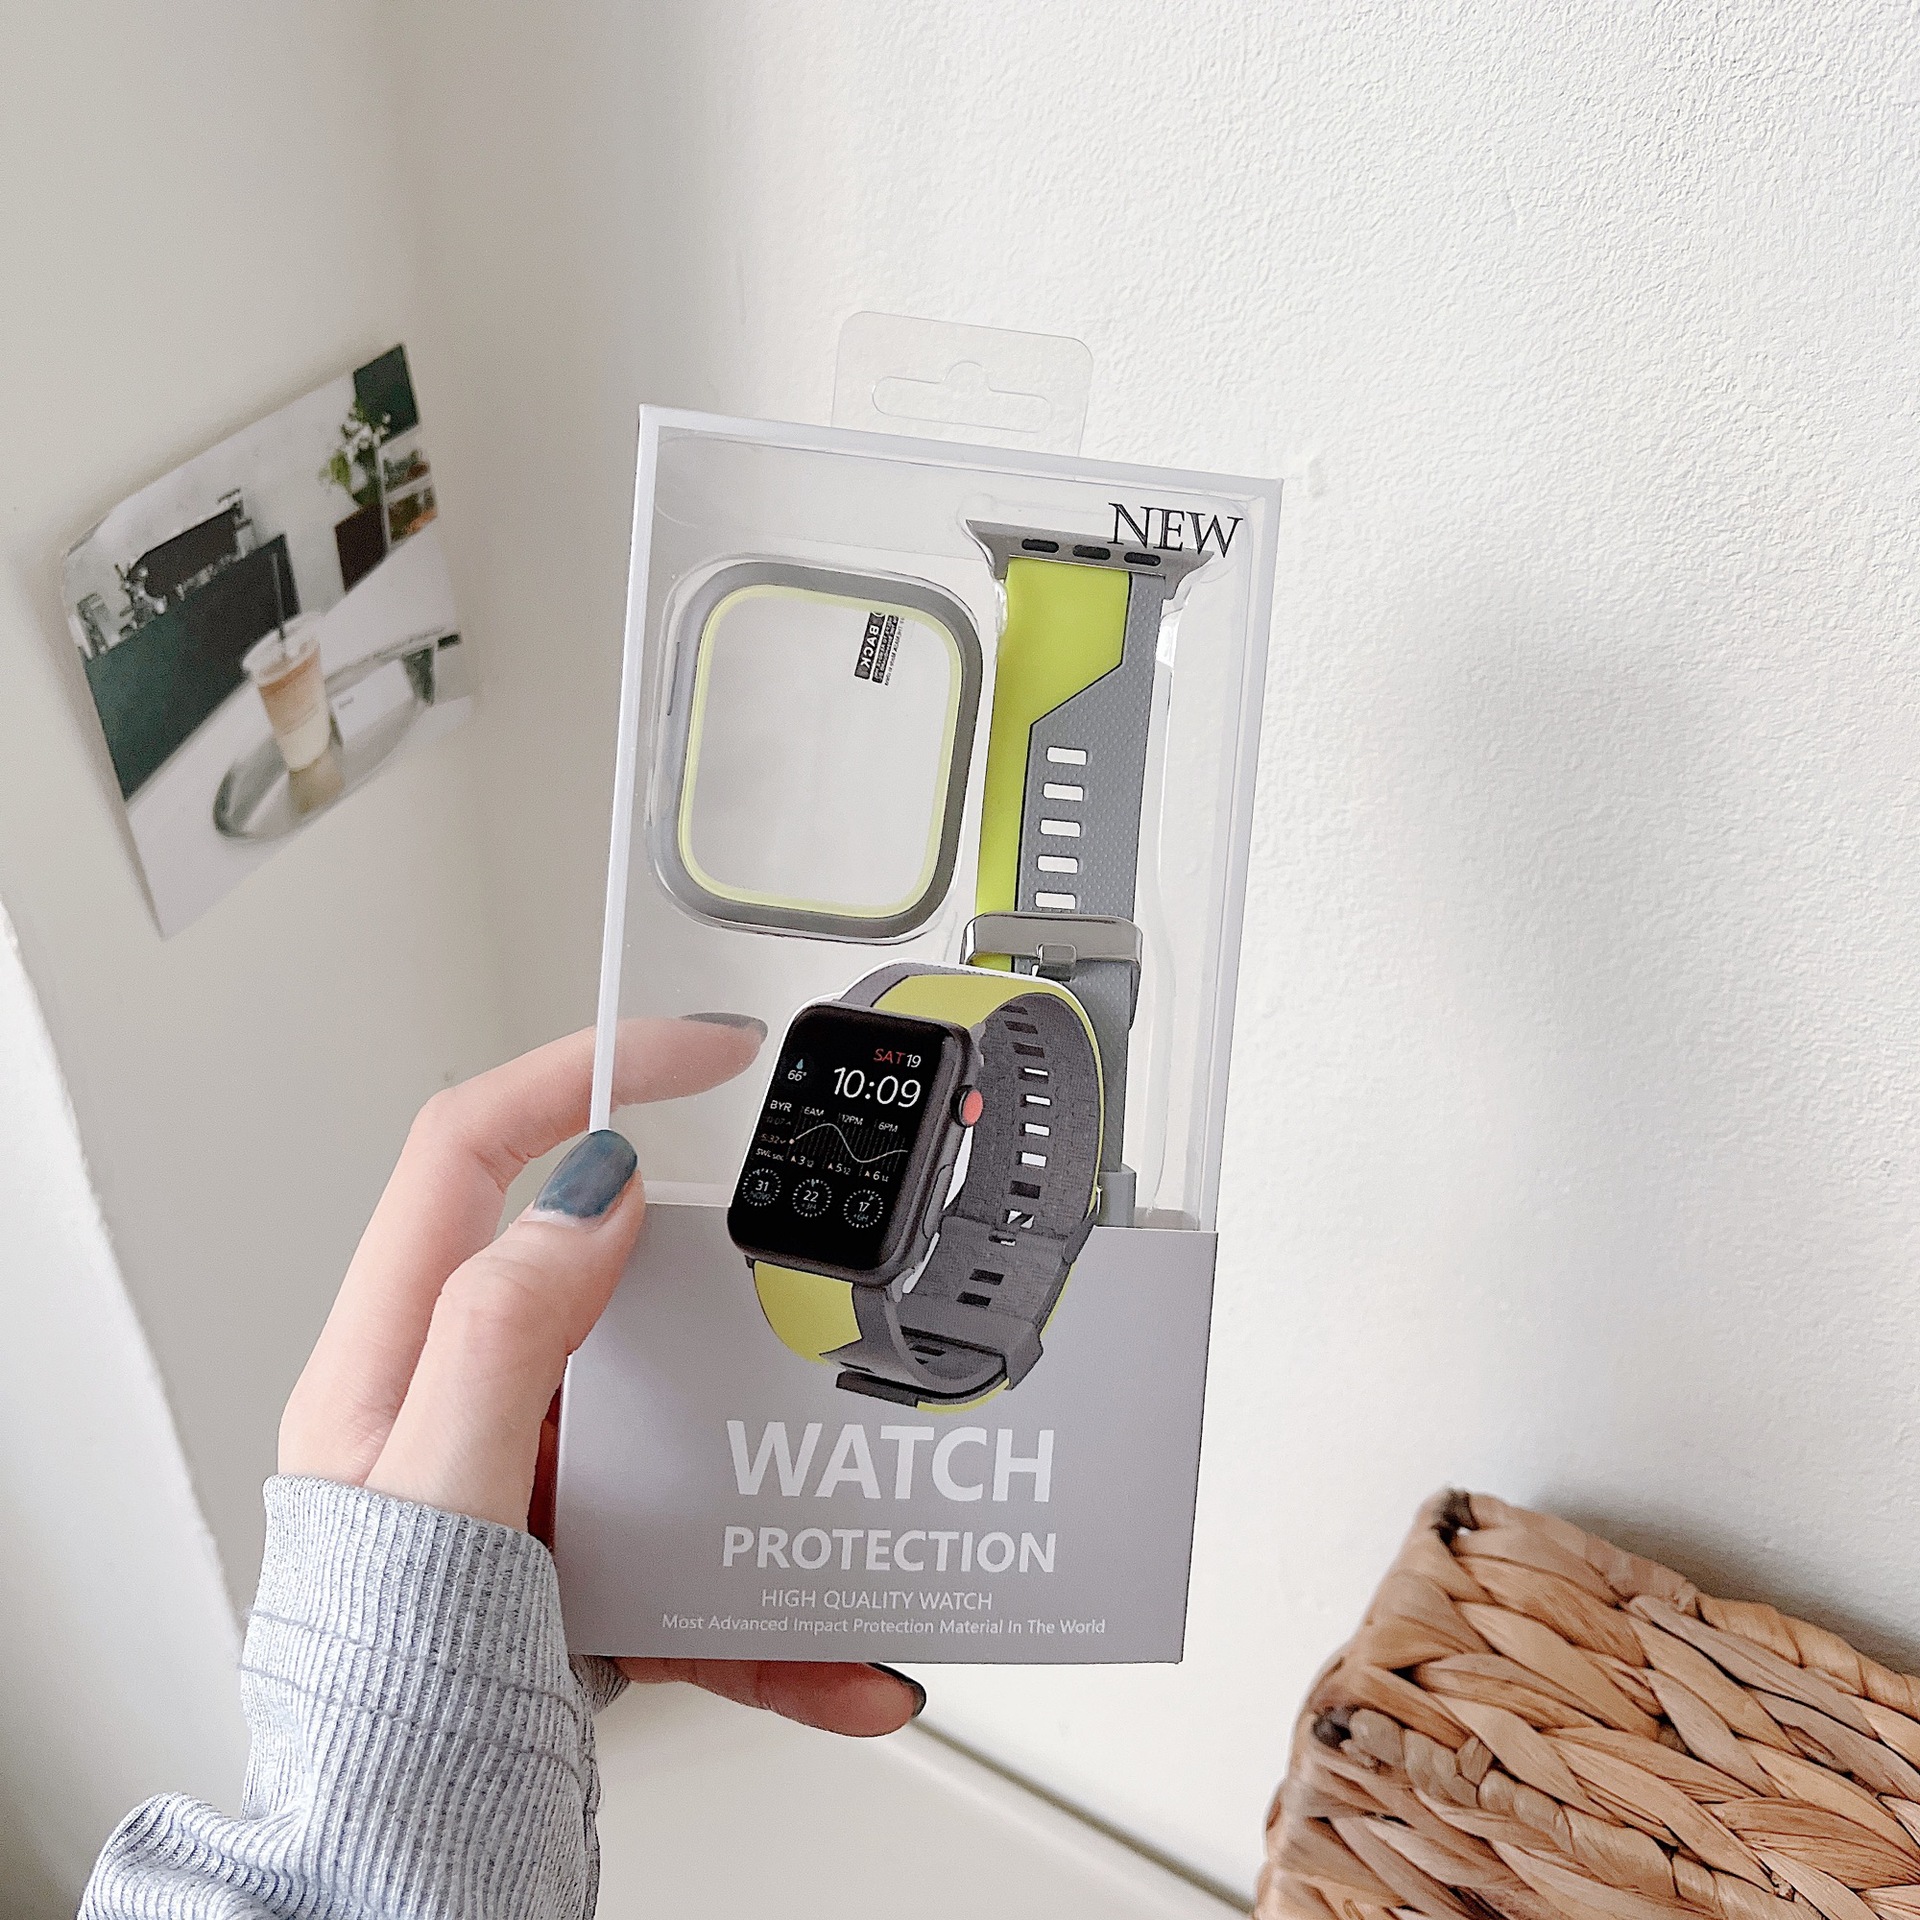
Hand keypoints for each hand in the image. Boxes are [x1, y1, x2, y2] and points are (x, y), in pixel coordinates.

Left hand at [278, 1017, 923, 1737]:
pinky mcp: (593, 1560)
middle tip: (795, 1277)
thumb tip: (584, 1199)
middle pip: (599, 1267)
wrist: (394, 1869)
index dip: (583, 1073)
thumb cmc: (376, 1700)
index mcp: (397, 1361)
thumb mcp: (433, 1498)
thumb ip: (500, 1337)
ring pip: (673, 1407)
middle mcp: (465, 1403)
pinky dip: (783, 1605)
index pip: (475, 1152)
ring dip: (767, 1452)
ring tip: (836, 1473)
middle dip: (709, 1268)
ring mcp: (537, 1481)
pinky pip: (705, 1549)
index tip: (698, 1053)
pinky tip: (847, 1660)